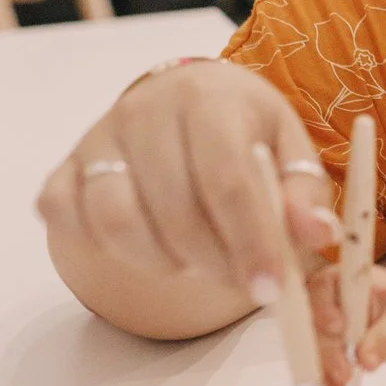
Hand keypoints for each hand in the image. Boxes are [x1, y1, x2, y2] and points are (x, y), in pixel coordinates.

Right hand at [38, 61, 336, 318]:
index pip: (227, 177)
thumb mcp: (288, 148)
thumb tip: (320, 234)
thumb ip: (305, 193)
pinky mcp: (66, 166)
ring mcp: (98, 137)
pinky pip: (64, 216)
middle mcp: (145, 108)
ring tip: (195, 261)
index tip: (269, 288)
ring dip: (160, 261)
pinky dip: (99, 246)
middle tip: (240, 280)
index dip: (250, 241)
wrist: (185, 103)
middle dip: (213, 261)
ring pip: (114, 219)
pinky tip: (145, 247)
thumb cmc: (244, 132)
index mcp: (210, 98)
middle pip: (173, 207)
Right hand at [309, 261, 385, 385]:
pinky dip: (327, 385)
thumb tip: (365, 360)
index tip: (337, 329)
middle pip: (313, 323)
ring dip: (323, 375)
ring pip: (314, 350)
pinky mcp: (327, 349)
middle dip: (327, 352)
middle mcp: (326, 300)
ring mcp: (323, 326)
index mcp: (344, 279)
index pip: (322, 286)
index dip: (324, 307)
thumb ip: (383, 335)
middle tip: (344, 375)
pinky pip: (321, 367)